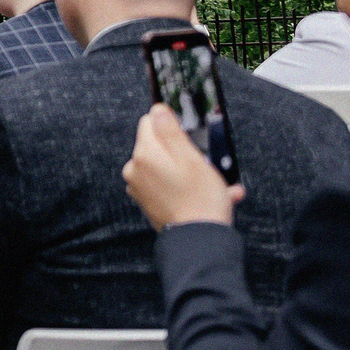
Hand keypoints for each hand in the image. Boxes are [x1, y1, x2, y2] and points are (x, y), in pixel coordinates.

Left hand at [123, 104, 242, 229]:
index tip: (189, 137)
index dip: (172, 126)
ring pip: (166, 167)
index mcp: (144, 154)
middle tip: (205, 166)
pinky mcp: (148, 201)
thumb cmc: (200, 200)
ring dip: (188, 171)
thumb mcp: (191, 158)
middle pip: (157, 145)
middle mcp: (135, 169)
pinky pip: (167, 185)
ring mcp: (139, 187)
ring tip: (214, 185)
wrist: (199, 240)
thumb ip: (170, 130)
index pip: (150, 121)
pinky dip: (185, 187)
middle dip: (182, 151)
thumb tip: (157, 109)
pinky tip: (208, 196)